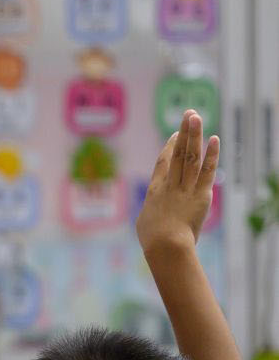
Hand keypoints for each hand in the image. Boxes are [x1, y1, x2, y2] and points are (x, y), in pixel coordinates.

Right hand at [137, 110, 218, 254]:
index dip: (169, 147)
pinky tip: (214, 139)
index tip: (176, 134)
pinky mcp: (201, 195)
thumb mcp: (145, 222)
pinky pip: (206, 172)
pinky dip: (211, 155)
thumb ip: (151, 211)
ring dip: (193, 135)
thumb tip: (152, 213)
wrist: (165, 245)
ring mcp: (185, 188)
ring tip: (195, 116)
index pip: (163, 163)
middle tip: (189, 114)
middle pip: (177, 153)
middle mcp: (170, 184)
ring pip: (190, 157)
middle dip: (184, 132)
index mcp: (155, 190)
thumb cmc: (152, 239)